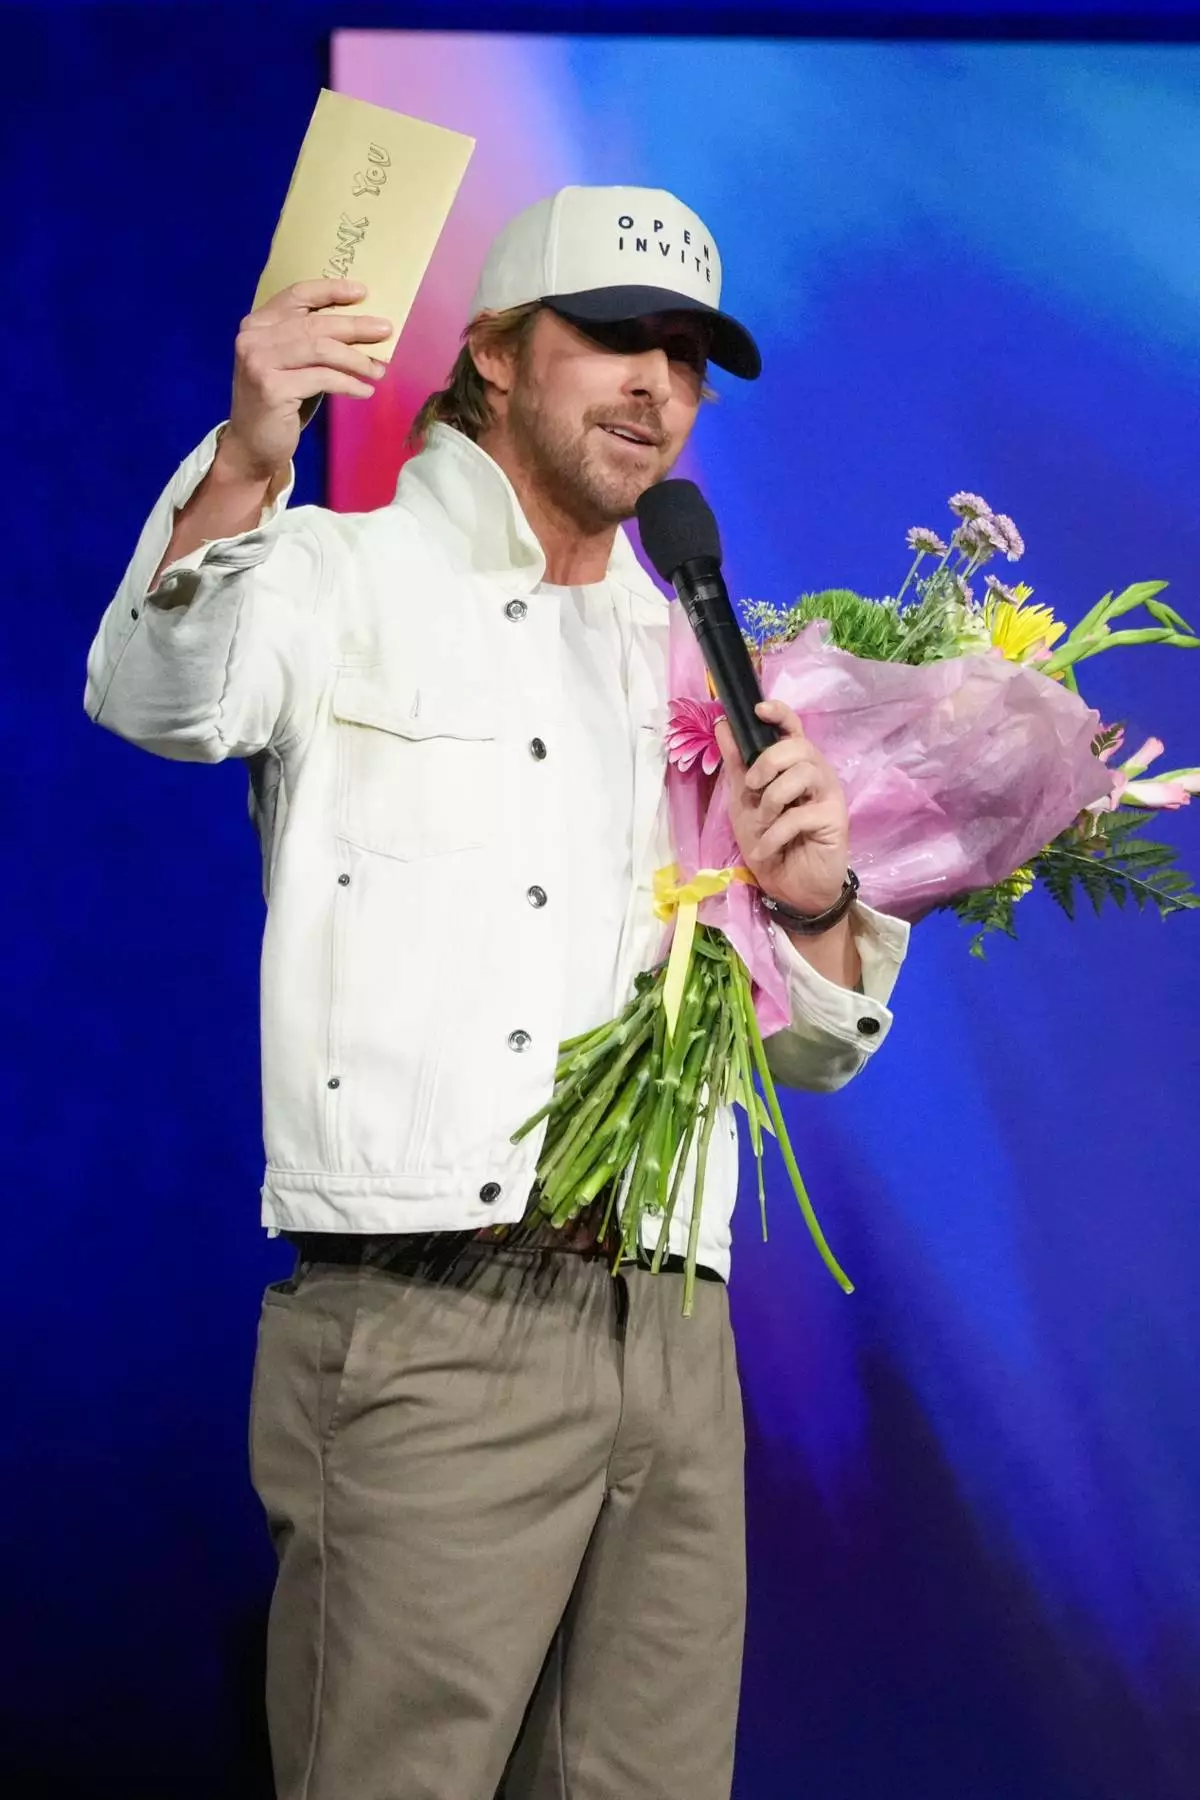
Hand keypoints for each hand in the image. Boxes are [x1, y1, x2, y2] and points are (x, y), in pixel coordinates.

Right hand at [219, 279, 393, 483]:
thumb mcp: (291, 363)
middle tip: (385, 330)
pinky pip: (322, 379)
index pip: (297, 296)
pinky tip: (364, 391)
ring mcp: (259, 362)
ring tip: (378, 369)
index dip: (330, 290)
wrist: (253, 444)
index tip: (362, 292)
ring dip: (356, 359)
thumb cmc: (279, 401)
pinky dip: (348, 384)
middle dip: (355, 326)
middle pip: (315, 324)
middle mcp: (254, 338)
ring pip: (321, 349)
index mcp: (257, 324)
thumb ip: (310, 342)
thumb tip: (361, 330)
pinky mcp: (272, 388)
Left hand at [716, 698, 849, 916]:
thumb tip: (722, 725)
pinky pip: (801, 814)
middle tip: (752, 787)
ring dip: (772, 799)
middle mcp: (816, 774)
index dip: (779, 713)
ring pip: (804, 773)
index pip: (793, 727)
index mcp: (794, 765)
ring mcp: (828, 796)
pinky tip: (766, 848)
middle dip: (768, 762)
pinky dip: (775, 833)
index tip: (758, 710)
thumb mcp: (743, 801)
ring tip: (763, 822)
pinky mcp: (835, 820)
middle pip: (798, 746)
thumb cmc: (769, 841)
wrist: (788, 888)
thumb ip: (736, 764)